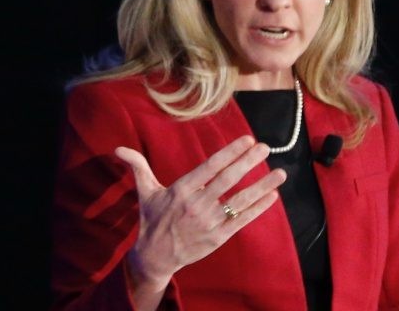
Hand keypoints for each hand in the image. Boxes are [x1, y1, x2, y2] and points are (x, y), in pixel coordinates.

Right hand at [115, 136, 285, 291]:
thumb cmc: (152, 219)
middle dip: (248, 163)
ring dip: (262, 186)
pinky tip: (272, 196)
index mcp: (182, 189)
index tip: (247, 141)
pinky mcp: (218, 237)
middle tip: (265, 147)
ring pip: (240, 200)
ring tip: (280, 173)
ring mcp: (209, 222)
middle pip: (228, 180)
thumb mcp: (145, 191)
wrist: (155, 257)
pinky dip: (258, 209)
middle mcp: (197, 204)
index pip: (210, 166)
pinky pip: (241, 221)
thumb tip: (118, 149)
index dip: (230, 153)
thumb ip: (138, 166)